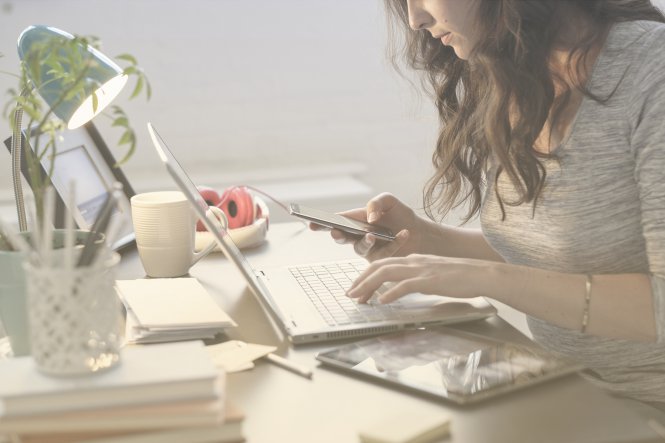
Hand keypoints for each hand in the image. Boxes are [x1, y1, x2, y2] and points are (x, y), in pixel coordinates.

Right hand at [310, 193, 423, 261]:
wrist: (419, 232)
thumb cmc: (400, 215)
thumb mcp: (388, 201)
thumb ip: (376, 203)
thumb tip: (370, 217)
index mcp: (355, 220)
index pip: (335, 221)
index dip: (321, 223)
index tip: (311, 223)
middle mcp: (357, 236)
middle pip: (342, 237)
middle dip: (337, 235)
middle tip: (336, 233)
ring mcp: (368, 250)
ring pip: (360, 248)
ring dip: (365, 242)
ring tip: (372, 235)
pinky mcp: (381, 260)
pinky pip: (383, 254)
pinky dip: (395, 243)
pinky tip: (404, 233)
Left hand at [346, 254, 492, 303]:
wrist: (481, 273)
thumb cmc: (460, 277)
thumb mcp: (433, 274)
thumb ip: (416, 279)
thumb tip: (400, 290)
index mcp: (413, 259)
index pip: (383, 263)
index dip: (366, 274)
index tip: (356, 286)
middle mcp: (413, 261)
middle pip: (378, 266)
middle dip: (360, 280)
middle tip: (350, 294)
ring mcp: (420, 269)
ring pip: (386, 273)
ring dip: (369, 286)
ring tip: (359, 298)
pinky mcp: (429, 280)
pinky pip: (404, 286)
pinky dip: (390, 293)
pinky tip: (381, 301)